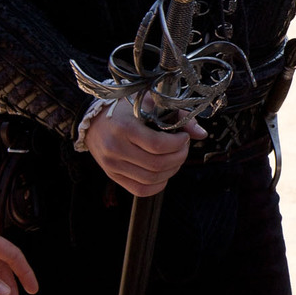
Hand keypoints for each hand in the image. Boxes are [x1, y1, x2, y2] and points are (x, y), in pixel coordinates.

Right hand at [85, 97, 203, 196]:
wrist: (94, 120)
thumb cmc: (126, 109)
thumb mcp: (151, 104)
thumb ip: (177, 116)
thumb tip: (201, 134)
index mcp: (124, 127)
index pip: (158, 145)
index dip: (178, 143)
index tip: (184, 136)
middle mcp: (115, 148)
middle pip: (157, 164)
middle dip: (179, 157)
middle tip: (183, 147)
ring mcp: (112, 165)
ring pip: (151, 180)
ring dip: (171, 171)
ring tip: (175, 158)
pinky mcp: (112, 176)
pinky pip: (140, 190)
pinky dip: (158, 185)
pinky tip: (164, 172)